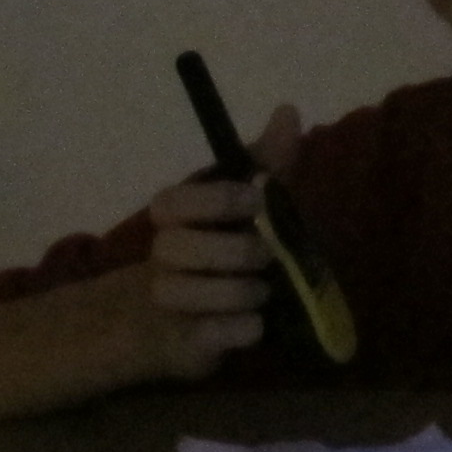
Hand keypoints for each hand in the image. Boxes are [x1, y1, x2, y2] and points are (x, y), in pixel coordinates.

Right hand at [118, 104, 298, 382]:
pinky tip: (255, 326)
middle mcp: (163, 256)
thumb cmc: (226, 251)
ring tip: (260, 294)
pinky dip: (236, 329)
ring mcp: (167, 301)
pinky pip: (203, 335)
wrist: (190, 320)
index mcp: (177, 218)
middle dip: (230, 252)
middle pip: (173, 248)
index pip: (171, 202)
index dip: (213, 201)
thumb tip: (288, 109)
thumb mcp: (251, 205)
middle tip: (265, 257)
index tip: (254, 200)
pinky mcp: (180, 343)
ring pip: (182, 292)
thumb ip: (268, 163)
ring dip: (236, 293)